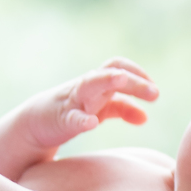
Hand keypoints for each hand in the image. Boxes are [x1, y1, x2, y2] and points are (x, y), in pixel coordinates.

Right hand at [11, 59, 158, 155]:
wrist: (35, 123)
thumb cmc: (72, 111)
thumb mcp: (100, 109)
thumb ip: (122, 109)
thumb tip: (145, 117)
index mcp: (97, 83)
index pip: (118, 66)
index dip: (138, 73)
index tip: (153, 87)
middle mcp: (87, 87)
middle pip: (110, 73)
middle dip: (133, 81)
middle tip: (155, 93)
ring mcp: (73, 101)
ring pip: (89, 85)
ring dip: (107, 80)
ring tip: (122, 80)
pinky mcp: (61, 120)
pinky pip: (72, 118)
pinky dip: (82, 120)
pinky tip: (92, 124)